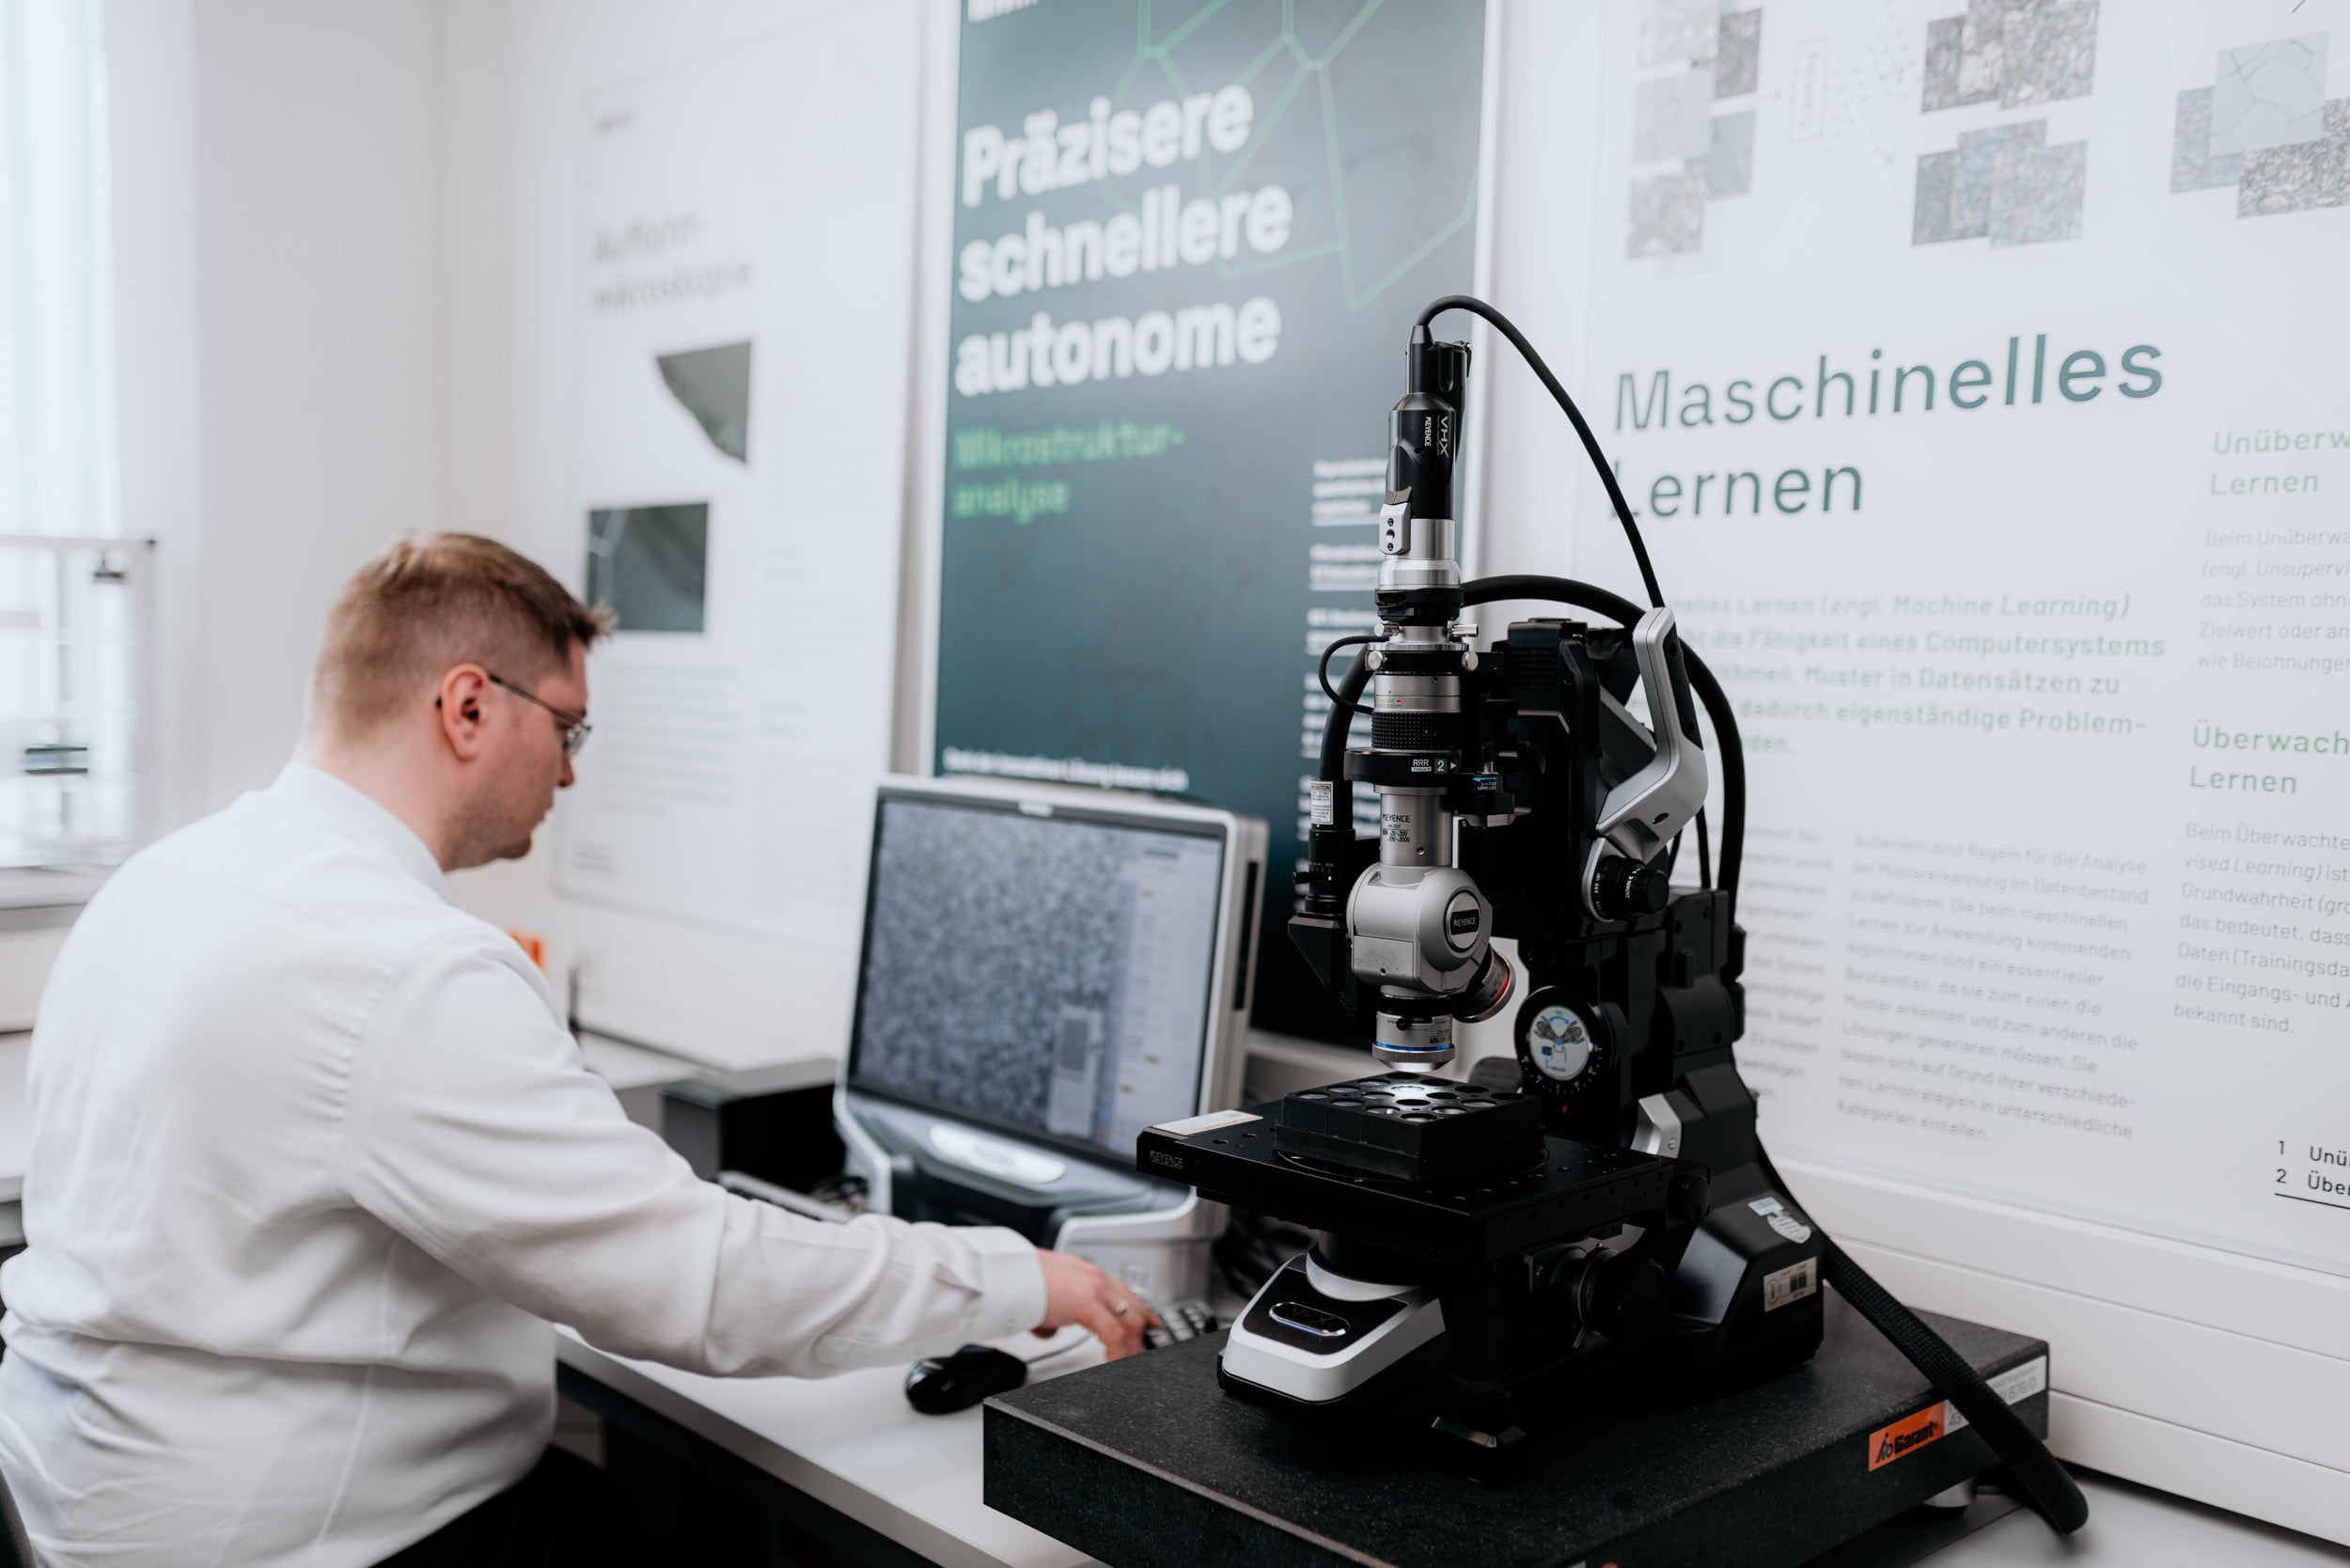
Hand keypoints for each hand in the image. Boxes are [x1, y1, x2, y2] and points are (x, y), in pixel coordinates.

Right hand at [1033, 1250, 1156, 1359]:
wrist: (1010, 1276)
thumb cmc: (1021, 1282)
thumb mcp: (1045, 1297)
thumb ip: (1054, 1312)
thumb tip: (1050, 1330)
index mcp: (1088, 1274)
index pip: (1123, 1292)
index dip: (1140, 1310)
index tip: (1148, 1323)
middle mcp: (1096, 1278)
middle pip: (1134, 1305)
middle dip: (1142, 1330)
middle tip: (1143, 1350)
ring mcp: (1095, 1289)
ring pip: (1129, 1319)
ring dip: (1132, 1343)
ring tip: (1130, 1360)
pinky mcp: (1088, 1304)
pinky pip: (1114, 1333)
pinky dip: (1118, 1351)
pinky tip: (1115, 1362)